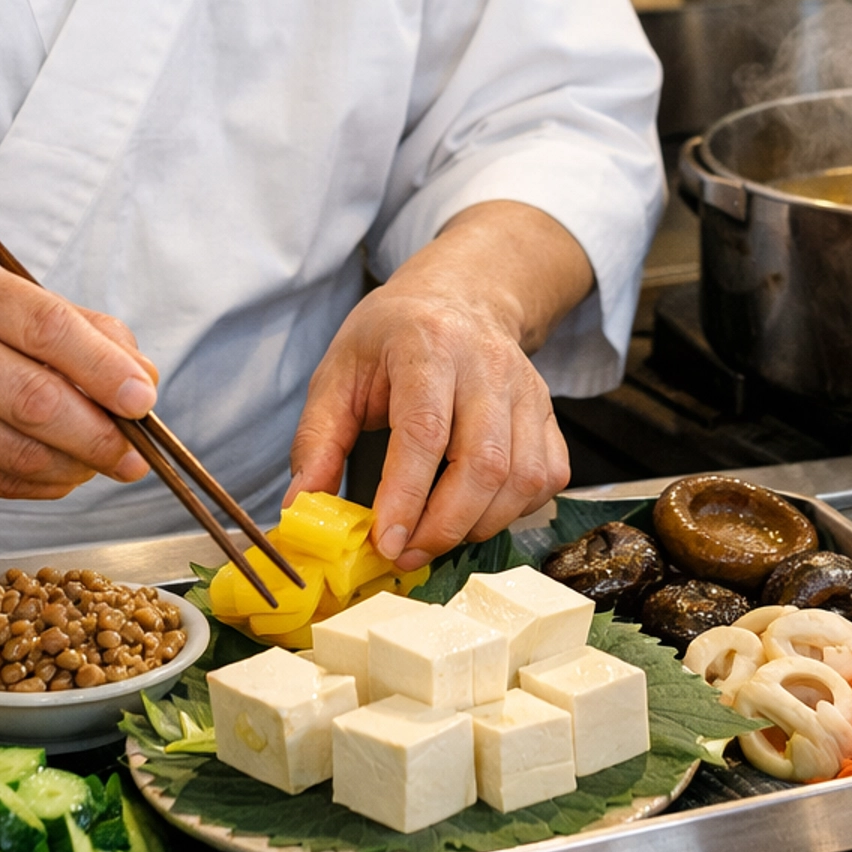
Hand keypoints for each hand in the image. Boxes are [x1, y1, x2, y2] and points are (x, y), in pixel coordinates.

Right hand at [0, 244, 158, 505]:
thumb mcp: (6, 296)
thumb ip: (83, 329)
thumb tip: (144, 382)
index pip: (47, 329)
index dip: (104, 369)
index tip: (145, 399)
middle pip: (35, 402)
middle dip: (100, 436)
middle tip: (137, 454)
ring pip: (18, 455)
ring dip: (75, 467)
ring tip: (102, 462)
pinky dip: (40, 484)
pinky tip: (58, 471)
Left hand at [284, 204, 583, 570]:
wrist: (460, 297)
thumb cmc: (393, 337)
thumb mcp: (339, 372)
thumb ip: (317, 440)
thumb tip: (301, 507)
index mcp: (427, 346)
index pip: (425, 431)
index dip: (406, 495)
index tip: (384, 541)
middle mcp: (487, 365)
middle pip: (484, 463)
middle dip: (443, 526)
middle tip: (405, 554)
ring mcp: (528, 390)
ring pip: (521, 479)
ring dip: (477, 525)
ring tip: (433, 536)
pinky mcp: (549, 413)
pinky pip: (546, 478)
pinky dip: (512, 511)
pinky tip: (475, 511)